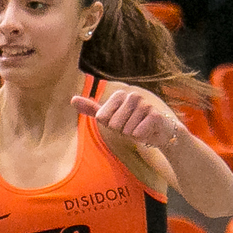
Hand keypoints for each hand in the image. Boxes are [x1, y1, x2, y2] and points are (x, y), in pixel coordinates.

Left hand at [75, 85, 190, 153]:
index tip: (121, 122)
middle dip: (121, 130)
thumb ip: (92, 109)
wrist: (160, 132)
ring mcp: (145, 104)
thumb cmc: (132, 123)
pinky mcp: (155, 115)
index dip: (110, 125)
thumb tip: (72, 99)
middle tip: (132, 126)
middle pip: (113, 124)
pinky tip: (148, 131)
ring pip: (126, 130)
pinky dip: (141, 137)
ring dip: (132, 134)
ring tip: (140, 128)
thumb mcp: (110, 117)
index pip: (102, 118)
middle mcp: (132, 95)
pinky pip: (137, 133)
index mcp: (120, 95)